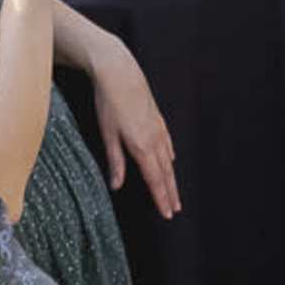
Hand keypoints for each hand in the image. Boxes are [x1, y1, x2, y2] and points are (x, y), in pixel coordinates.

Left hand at [70, 23, 178, 208]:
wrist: (119, 71)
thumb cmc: (109, 102)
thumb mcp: (108, 134)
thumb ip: (115, 161)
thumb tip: (116, 186)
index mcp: (142, 146)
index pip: (154, 179)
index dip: (161, 198)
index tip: (167, 213)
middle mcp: (154, 138)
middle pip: (165, 172)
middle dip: (170, 192)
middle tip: (176, 210)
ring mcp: (157, 126)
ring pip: (167, 158)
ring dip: (171, 177)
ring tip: (175, 192)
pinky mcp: (156, 116)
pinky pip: (167, 141)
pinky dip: (169, 155)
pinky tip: (171, 159)